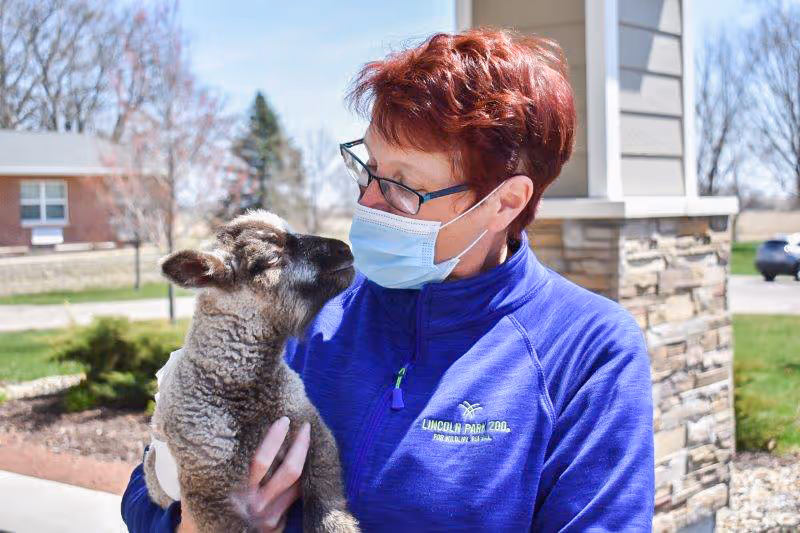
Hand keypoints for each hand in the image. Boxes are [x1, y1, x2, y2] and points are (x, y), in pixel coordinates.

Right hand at [175, 417, 310, 532]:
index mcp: (235, 491)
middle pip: (290, 471)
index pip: (261, 461)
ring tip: (306, 440)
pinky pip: (295, 498)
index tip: (284, 420)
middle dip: (301, 446)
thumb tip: (235, 424)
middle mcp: (254, 505)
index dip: (275, 438)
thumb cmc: (205, 502)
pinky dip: (301, 480)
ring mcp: (268, 519)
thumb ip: (224, 461)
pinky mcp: (276, 527)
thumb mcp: (209, 481)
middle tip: (306, 426)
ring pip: (298, 485)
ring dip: (305, 461)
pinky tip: (303, 464)